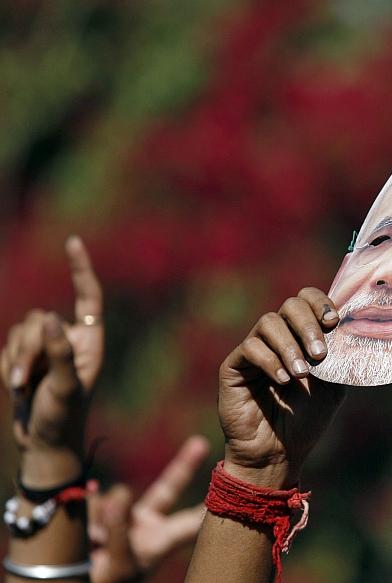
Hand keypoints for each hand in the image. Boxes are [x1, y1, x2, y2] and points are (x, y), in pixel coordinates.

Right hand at [0, 236, 103, 484]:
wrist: (43, 444)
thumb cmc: (63, 419)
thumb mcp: (64, 389)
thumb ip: (59, 354)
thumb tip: (52, 318)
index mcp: (89, 341)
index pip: (88, 296)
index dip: (80, 269)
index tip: (72, 241)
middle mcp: (69, 339)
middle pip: (39, 318)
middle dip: (26, 348)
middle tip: (24, 381)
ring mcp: (46, 348)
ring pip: (20, 331)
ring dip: (14, 361)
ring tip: (21, 388)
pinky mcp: (25, 359)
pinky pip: (5, 348)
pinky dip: (5, 368)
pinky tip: (14, 389)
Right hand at [89, 435, 210, 582]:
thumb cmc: (107, 581)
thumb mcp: (118, 562)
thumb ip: (120, 527)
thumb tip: (121, 489)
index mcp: (161, 540)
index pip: (195, 521)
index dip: (217, 505)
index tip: (244, 485)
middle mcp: (146, 525)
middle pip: (167, 490)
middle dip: (183, 465)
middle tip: (199, 442)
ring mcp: (123, 518)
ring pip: (117, 497)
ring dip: (105, 514)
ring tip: (96, 542)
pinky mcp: (97, 513)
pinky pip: (91, 503)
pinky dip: (87, 514)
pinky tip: (84, 533)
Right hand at [218, 287, 344, 487]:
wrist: (278, 452)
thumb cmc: (306, 418)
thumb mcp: (331, 385)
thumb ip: (338, 357)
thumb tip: (348, 331)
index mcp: (302, 336)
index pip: (307, 300)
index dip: (320, 302)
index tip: (334, 322)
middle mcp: (278, 337)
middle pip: (290, 305)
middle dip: (308, 324)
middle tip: (319, 353)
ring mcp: (254, 349)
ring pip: (269, 322)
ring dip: (289, 345)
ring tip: (301, 373)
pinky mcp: (234, 365)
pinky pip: (250, 347)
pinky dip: (270, 360)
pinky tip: (283, 380)